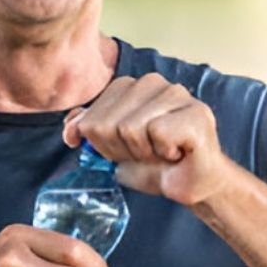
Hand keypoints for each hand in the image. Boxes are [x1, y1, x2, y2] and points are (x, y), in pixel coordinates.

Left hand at [63, 73, 229, 205]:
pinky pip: (158, 133)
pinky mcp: (196, 113)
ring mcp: (177, 94)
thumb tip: (70, 128)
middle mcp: (153, 82)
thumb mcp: (111, 148)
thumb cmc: (154, 164)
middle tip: (145, 154)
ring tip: (161, 153)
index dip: (104, 142)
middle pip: (109, 123)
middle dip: (122, 150)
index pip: (94, 115)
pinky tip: (177, 152)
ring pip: (132, 128)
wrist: (189, 184)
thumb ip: (89, 131)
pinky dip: (164, 153)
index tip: (126, 150)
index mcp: (130, 86)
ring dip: (143, 152)